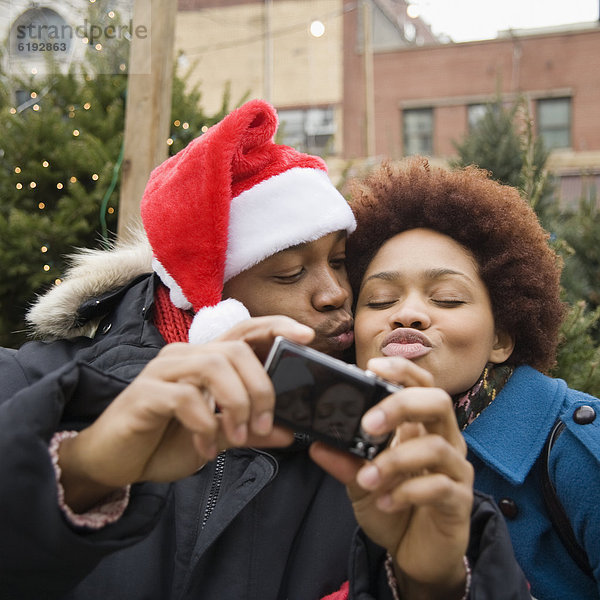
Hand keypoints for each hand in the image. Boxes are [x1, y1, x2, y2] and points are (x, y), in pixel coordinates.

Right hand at [58, 316, 313, 510]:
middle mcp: (185, 356)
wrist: (114, 461)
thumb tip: (289, 432)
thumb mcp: (218, 437)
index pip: (246, 330)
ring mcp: (163, 371)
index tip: (308, 337)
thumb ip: (251, 430)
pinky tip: (206, 449)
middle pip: (237, 349)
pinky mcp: (145, 393)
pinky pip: (185, 398)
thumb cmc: (166, 440)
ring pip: (213, 366)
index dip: (278, 327)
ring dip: (236, 404)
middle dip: (261, 387)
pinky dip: (205, 425)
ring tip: (239, 437)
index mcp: (206, 360)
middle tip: (265, 424)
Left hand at [310, 356, 472, 598]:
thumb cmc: (392, 508)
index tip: (373, 366)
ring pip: (436, 446)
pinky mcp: (459, 500)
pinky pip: (440, 486)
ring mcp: (455, 469)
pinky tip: (385, 503)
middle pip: (438, 402)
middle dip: (401, 405)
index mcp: (420, 427)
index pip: (420, 385)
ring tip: (367, 478)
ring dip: (396, 460)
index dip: (402, 369)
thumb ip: (344, 461)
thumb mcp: (359, 483)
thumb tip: (316, 443)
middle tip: (368, 425)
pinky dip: (408, 492)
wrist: (414, 554)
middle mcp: (443, 440)